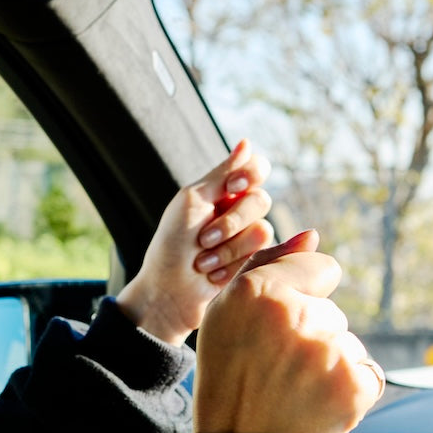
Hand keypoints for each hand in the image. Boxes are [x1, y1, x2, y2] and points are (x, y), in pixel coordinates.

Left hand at [115, 140, 273, 345]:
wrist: (168, 290)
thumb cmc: (172, 244)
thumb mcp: (192, 201)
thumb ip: (223, 173)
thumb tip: (247, 142)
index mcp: (223, 190)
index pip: (256, 169)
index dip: (250, 175)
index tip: (231, 187)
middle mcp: (239, 211)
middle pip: (260, 201)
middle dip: (229, 224)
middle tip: (202, 240)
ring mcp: (247, 238)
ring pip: (262, 231)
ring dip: (227, 249)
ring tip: (202, 262)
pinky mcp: (253, 263)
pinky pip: (263, 256)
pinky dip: (232, 264)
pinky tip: (214, 273)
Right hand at [192, 230, 383, 432]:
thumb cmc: (230, 375)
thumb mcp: (227, 314)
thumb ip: (267, 266)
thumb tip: (312, 234)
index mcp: (255, 290)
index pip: (320, 268)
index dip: (302, 297)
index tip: (281, 326)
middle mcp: (294, 314)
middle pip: (330, 311)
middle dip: (311, 335)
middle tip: (277, 371)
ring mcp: (328, 350)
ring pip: (346, 342)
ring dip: (329, 364)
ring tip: (294, 391)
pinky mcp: (356, 385)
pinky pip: (367, 372)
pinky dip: (349, 389)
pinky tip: (317, 405)